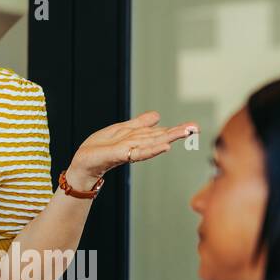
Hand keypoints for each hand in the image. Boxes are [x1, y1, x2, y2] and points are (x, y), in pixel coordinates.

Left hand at [66, 111, 196, 189]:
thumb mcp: (120, 130)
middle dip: (178, 133)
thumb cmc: (99, 149)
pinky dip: (152, 150)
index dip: (176, 129)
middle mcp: (136, 146)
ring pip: (152, 143)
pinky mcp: (118, 155)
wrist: (83, 164)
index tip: (193, 126)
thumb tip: (158, 116)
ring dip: (169, 138)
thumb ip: (139, 124)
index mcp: (137, 139)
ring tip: (185, 133)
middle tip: (196, 128)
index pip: (159, 133)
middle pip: (159, 137)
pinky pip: (138, 152)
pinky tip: (164, 146)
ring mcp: (128, 151)